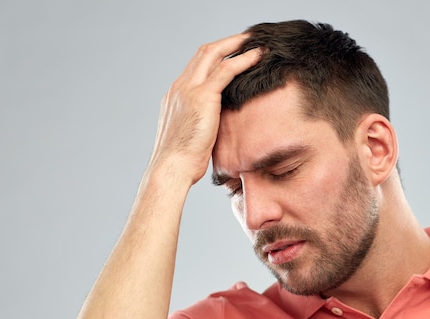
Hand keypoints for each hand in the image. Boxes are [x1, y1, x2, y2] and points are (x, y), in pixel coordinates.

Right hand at [147, 33, 260, 186]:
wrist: (171, 168)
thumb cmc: (181, 162)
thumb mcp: (190, 137)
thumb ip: (200, 125)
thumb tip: (215, 131)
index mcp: (175, 96)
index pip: (196, 66)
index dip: (215, 56)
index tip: (231, 54)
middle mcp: (180, 87)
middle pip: (203, 53)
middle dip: (226, 43)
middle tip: (246, 39)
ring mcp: (189, 89)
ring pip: (213, 54)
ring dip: (236, 44)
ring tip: (255, 42)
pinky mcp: (202, 97)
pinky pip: (226, 70)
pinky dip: (244, 60)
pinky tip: (258, 56)